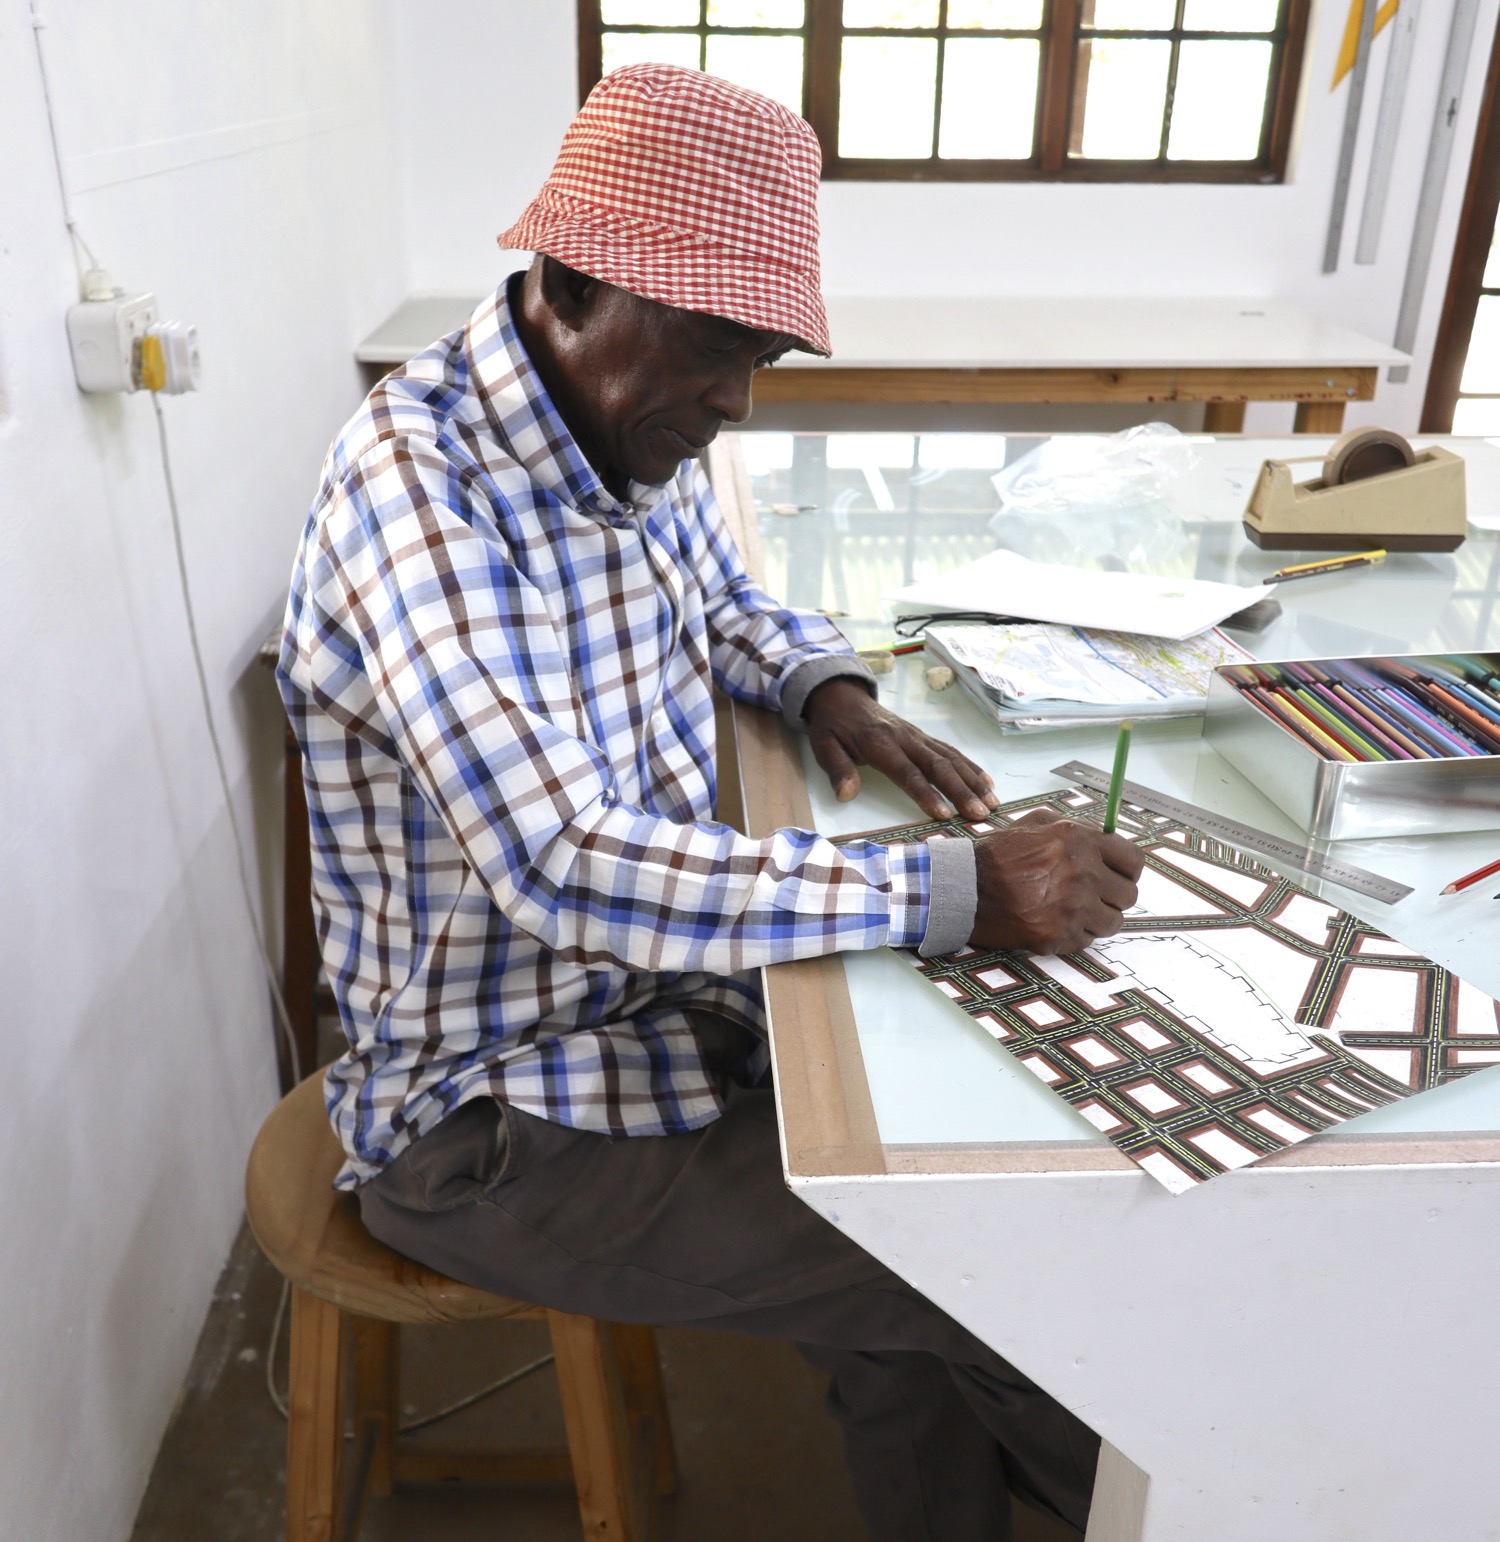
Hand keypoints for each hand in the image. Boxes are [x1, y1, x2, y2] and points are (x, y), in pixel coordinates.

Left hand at [803, 677, 996, 820]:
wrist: (841, 694)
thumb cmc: (833, 725)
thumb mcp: (823, 746)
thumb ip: (837, 769)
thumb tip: (846, 794)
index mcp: (880, 743)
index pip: (907, 772)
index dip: (926, 793)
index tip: (943, 814)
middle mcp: (905, 738)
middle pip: (938, 766)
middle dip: (961, 791)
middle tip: (979, 814)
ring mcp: (917, 736)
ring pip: (951, 758)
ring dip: (973, 781)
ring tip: (992, 803)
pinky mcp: (923, 736)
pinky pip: (951, 751)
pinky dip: (971, 767)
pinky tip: (987, 782)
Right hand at [971, 810, 1143, 954]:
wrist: (965, 889)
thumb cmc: (997, 856)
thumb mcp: (1035, 823)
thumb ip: (1073, 827)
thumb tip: (1104, 836)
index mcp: (1078, 842)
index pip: (1133, 859)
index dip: (1128, 868)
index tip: (1120, 874)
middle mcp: (1081, 874)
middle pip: (1128, 894)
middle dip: (1114, 894)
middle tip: (1095, 894)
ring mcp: (1072, 909)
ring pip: (1113, 922)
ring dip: (1098, 917)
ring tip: (1076, 910)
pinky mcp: (1059, 936)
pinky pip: (1088, 940)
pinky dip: (1077, 933)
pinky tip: (1057, 921)